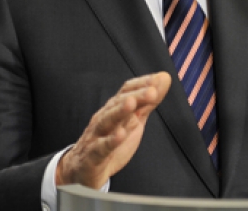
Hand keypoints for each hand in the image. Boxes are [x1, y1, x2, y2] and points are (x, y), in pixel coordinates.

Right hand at [55, 72, 171, 188]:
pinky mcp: (93, 155)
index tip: (160, 79)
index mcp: (115, 108)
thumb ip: (149, 101)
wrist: (83, 168)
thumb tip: (164, 78)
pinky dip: (110, 141)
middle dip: (136, 96)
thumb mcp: (135, 120)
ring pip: (107, 120)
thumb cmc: (111, 139)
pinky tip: (120, 135)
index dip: (143, 84)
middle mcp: (105, 117)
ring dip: (119, 111)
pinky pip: (101, 147)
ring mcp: (97, 135)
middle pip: (119, 103)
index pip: (127, 90)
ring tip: (132, 104)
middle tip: (152, 91)